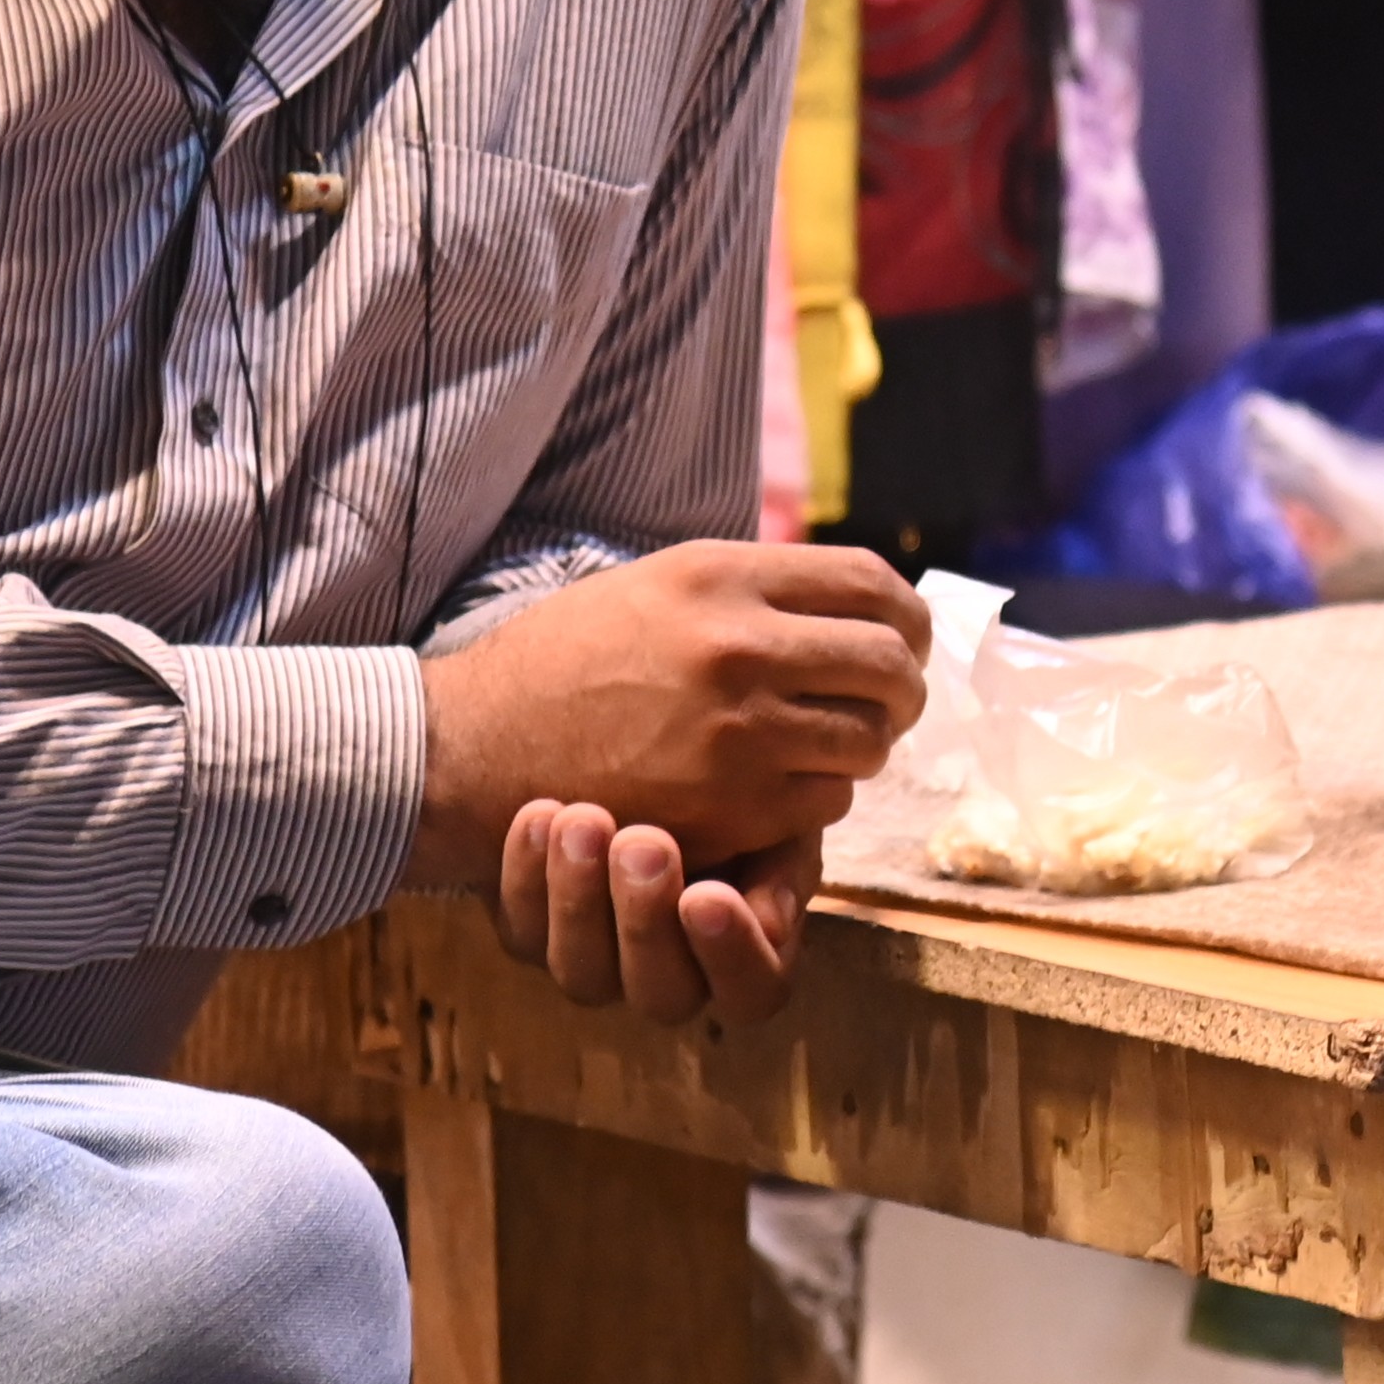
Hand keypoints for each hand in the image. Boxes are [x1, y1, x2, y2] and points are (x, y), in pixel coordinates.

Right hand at [410, 538, 926, 886]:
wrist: (478, 747)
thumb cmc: (567, 661)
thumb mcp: (661, 583)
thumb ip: (756, 587)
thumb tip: (855, 599)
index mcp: (722, 576)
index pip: (871, 584)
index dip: (905, 617)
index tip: (903, 638)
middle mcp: (738, 647)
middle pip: (887, 663)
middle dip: (902, 686)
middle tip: (889, 699)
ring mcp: (737, 732)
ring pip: (868, 741)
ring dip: (863, 745)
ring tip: (833, 743)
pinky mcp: (728, 806)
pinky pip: (825, 803)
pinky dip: (818, 796)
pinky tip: (783, 783)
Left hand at [493, 803, 815, 1026]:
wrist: (655, 751)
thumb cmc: (734, 788)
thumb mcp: (778, 816)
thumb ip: (783, 864)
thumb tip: (772, 924)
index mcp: (743, 956)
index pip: (752, 991)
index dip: (732, 954)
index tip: (707, 895)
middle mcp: (666, 977)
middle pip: (661, 994)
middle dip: (647, 922)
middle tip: (643, 844)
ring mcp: (596, 963)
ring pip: (582, 972)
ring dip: (580, 899)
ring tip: (583, 821)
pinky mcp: (534, 933)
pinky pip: (522, 929)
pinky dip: (525, 875)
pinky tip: (539, 814)